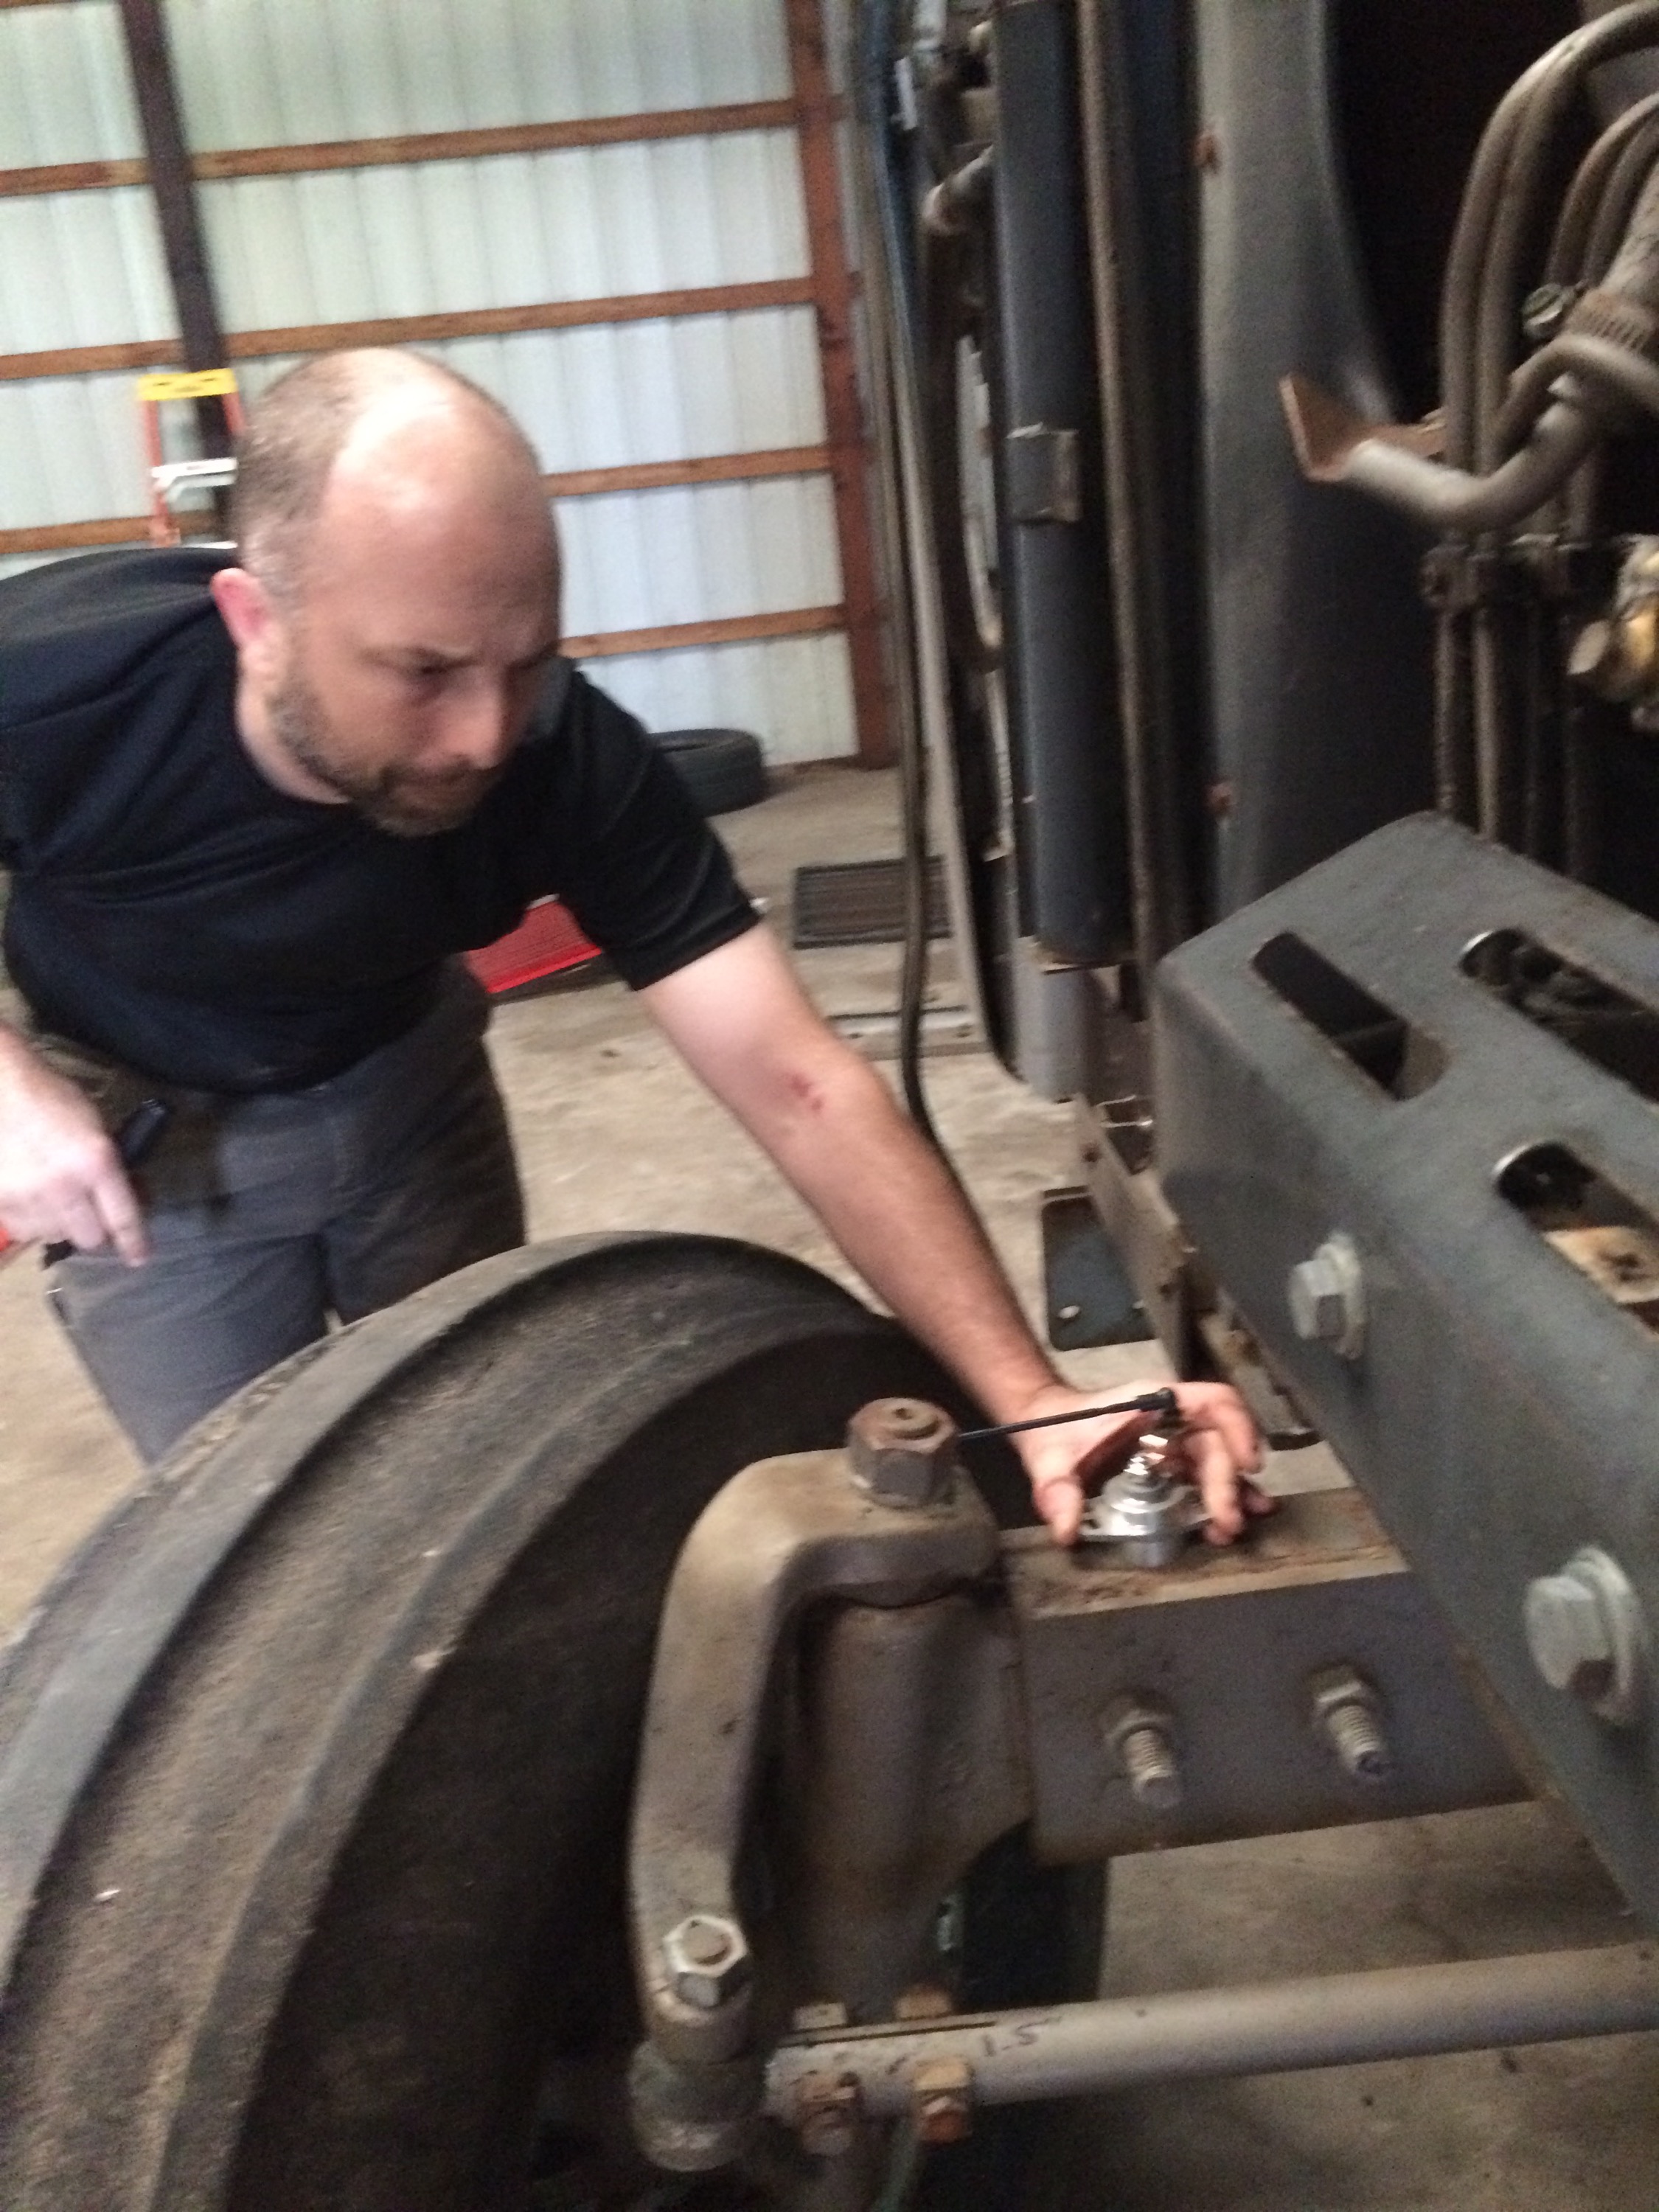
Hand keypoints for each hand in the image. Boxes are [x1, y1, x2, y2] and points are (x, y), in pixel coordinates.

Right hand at [0, 1032, 148, 1263]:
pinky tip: (32, 1197)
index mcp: (96, 1162)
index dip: (134, 1242)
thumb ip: (111, 1166)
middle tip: (90, 1209)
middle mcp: (64, 1186)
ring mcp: (29, 1197)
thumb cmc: (51, 1100)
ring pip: (56, 1236)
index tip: (139, 1258)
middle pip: (90, 1237)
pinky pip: (26, 1230)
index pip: (123, 1217)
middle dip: (95, 1226)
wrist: (0, 1090)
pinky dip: (33, 1221)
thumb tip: (129, 1194)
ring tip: (55, 1196)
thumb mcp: (96, 1126)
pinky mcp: (1, 1202)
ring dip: (61, 1223)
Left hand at [1010, 1376, 1266, 1547]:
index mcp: (1151, 1402)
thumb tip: (1067, 1528)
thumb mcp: (1049, 1460)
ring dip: (1232, 1492)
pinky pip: (1202, 1475)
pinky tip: (1224, 1523)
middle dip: (1228, 1482)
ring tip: (1235, 1528)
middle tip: (1228, 1523)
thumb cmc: (1051, 1430)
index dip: (1238, 1428)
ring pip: (1216, 1460)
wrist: (1042, 1425)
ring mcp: (1171, 1438)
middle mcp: (1170, 1417)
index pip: (1213, 1402)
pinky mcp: (1168, 1460)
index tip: (1247, 1465)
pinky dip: (1218, 1497)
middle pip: (1217, 1442)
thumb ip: (1057, 1490)